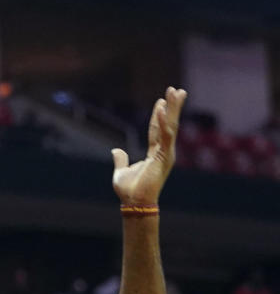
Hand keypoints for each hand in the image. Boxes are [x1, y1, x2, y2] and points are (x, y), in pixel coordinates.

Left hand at [112, 87, 186, 205]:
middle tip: (177, 90)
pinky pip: (165, 135)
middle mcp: (163, 152)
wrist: (134, 203)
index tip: (161, 101)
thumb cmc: (129, 191)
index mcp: (155, 154)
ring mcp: (166, 153)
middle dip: (173, 107)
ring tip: (176, 92)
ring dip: (173, 108)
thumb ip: (120, 159)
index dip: (159, 115)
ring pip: (171, 126)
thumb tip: (116, 150)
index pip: (157, 130)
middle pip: (169, 124)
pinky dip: (163, 122)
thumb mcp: (121, 171)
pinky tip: (162, 109)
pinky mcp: (164, 157)